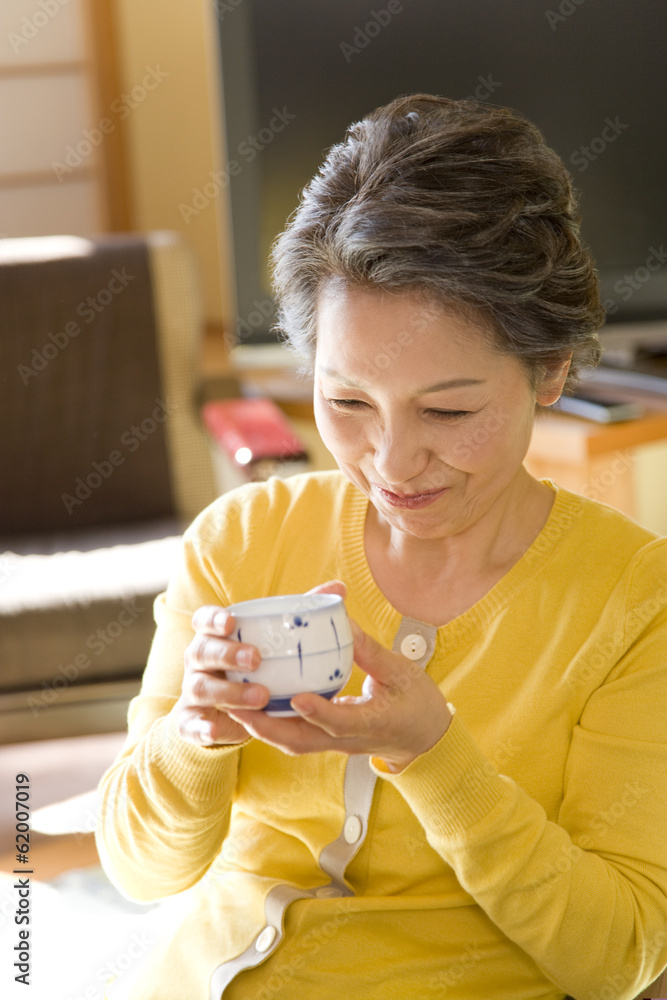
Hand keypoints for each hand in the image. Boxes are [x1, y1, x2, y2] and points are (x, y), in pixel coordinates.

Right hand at [174, 581, 346, 746]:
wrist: (226, 706)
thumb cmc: (256, 662)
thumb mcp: (274, 637)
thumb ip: (302, 611)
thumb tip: (340, 588)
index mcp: (214, 635)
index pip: (204, 620)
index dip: (214, 620)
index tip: (232, 622)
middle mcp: (199, 660)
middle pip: (201, 652)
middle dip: (226, 654)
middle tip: (256, 658)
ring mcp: (193, 690)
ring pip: (200, 688)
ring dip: (227, 692)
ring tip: (260, 697)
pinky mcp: (192, 720)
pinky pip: (192, 724)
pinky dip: (202, 727)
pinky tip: (216, 730)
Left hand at [228, 619, 452, 771]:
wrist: (427, 738)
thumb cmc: (417, 702)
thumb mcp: (401, 671)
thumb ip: (369, 650)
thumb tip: (343, 620)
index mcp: (373, 723)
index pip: (341, 722)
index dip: (318, 712)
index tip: (297, 697)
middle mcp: (349, 739)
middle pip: (302, 741)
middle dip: (268, 726)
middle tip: (240, 704)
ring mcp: (337, 744)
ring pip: (294, 742)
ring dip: (264, 728)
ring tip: (236, 704)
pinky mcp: (330, 741)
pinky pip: (297, 737)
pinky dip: (274, 725)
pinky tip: (255, 707)